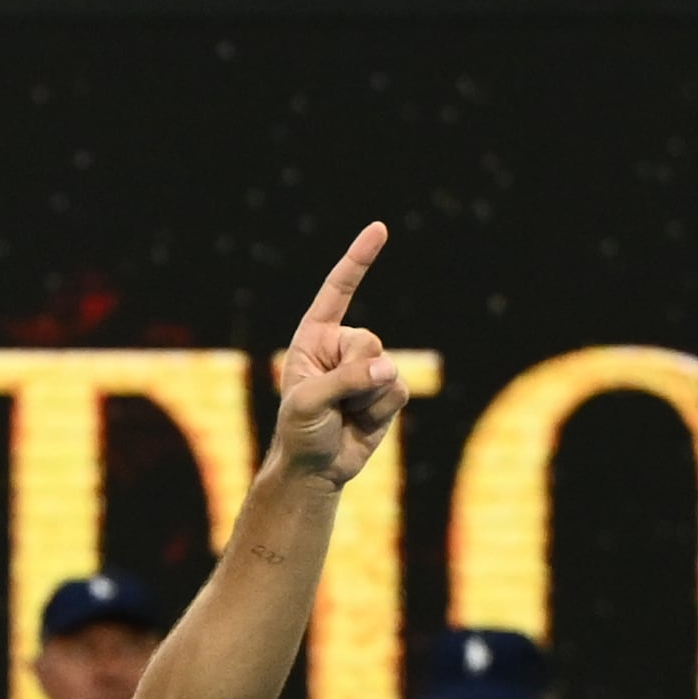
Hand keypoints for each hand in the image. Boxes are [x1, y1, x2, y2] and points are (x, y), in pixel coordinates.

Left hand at [268, 221, 405, 485]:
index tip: (380, 229)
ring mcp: (368, 369)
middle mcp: (343, 347)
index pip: (338, 290)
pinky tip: (362, 423)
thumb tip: (387, 371)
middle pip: (369, 341)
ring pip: (388, 368)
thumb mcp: (308, 403)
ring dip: (366, 399)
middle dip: (355, 374)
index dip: (358, 260)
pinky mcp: (387, 392)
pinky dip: (381, 411)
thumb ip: (345, 382)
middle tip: (333, 402)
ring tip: (344, 415)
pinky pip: (398, 391)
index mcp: (315, 337)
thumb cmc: (299, 431)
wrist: (315, 469)